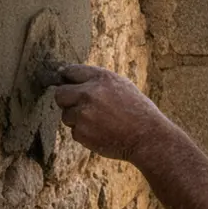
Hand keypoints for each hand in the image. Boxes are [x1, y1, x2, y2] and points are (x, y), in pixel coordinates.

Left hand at [52, 64, 170, 162]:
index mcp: (101, 78)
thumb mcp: (121, 86)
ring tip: (101, 123)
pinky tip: (103, 133)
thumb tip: (68, 78)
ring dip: (78, 120)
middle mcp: (89, 93)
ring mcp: (83, 114)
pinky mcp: (81, 133)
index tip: (67, 84)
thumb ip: (97, 81)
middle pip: (60, 94)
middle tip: (81, 107)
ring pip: (66, 115)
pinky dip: (85, 134)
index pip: (70, 71)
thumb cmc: (137, 110)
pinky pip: (74, 132)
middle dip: (66, 101)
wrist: (147, 136)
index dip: (67, 79)